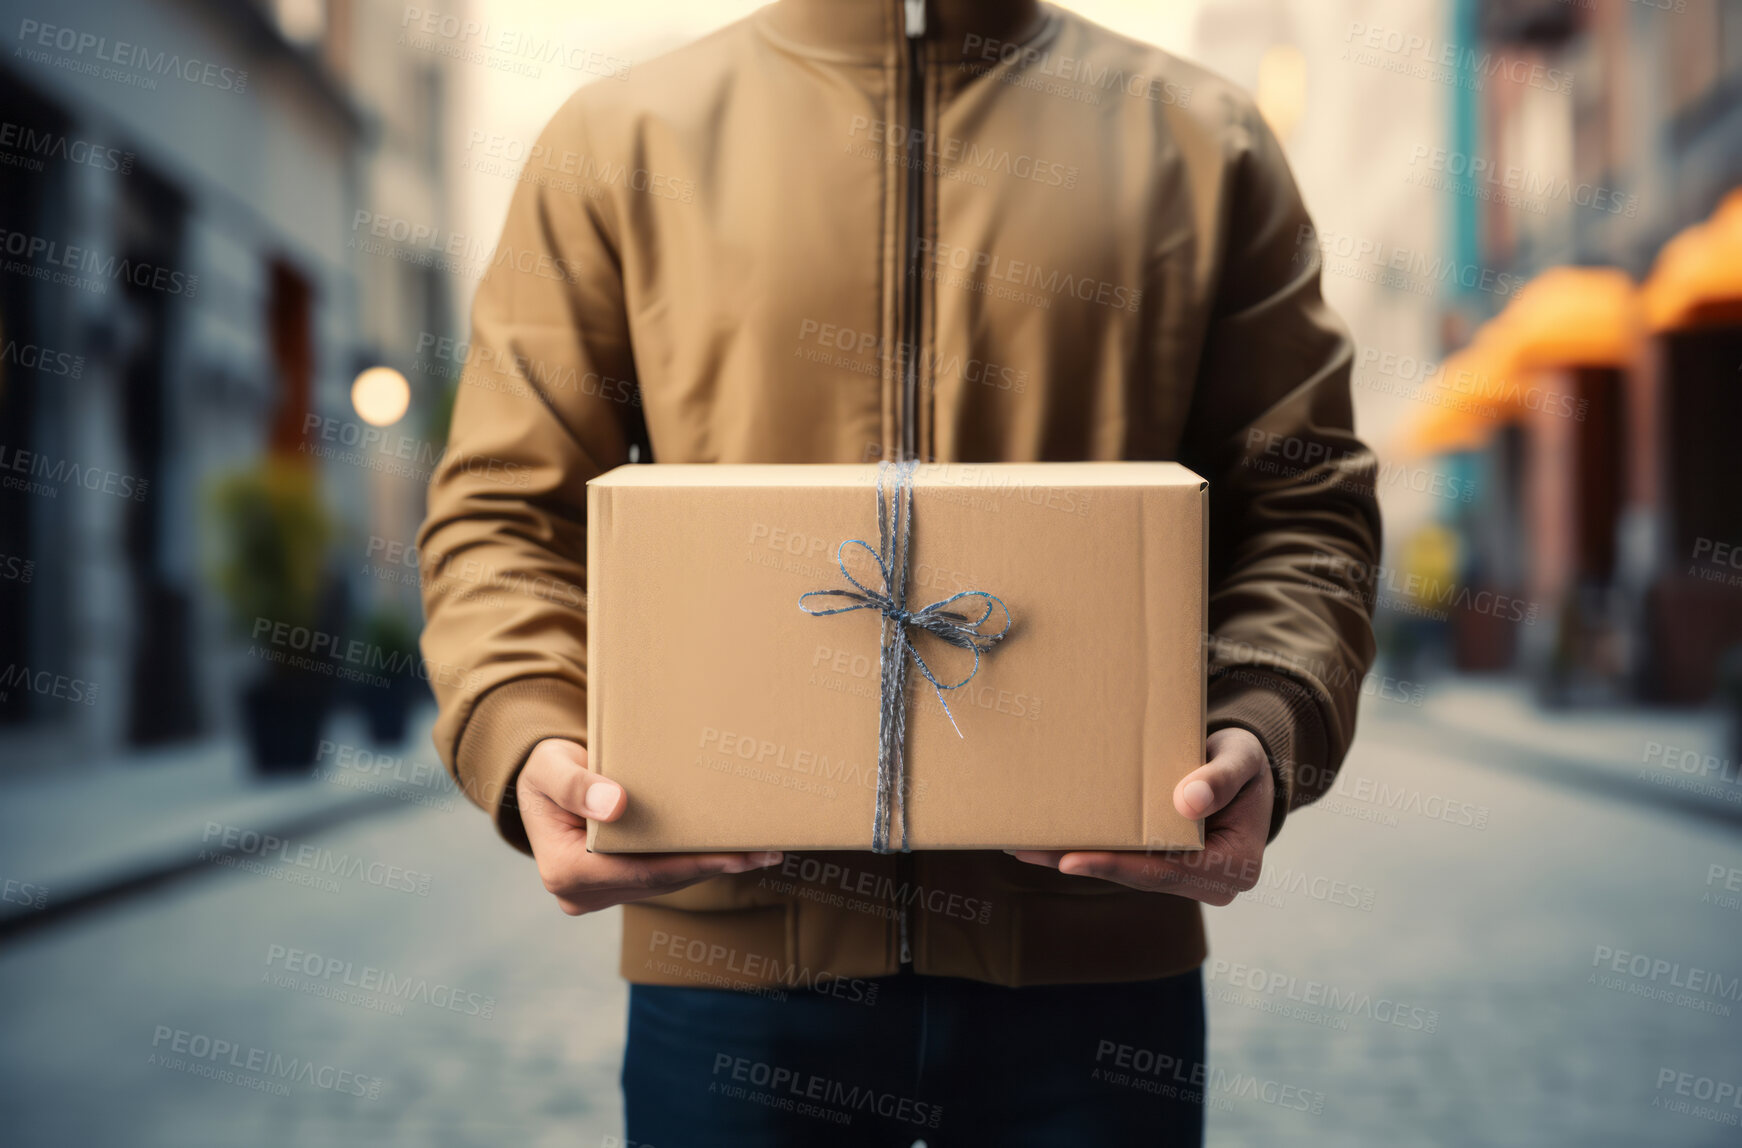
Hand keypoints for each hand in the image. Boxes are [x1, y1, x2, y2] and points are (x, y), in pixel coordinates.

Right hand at [516, 738, 782, 915]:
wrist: (543, 782)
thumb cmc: (546, 768)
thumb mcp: (551, 766)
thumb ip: (576, 785)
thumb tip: (615, 805)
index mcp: (565, 871)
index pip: (640, 871)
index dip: (689, 863)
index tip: (733, 854)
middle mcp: (583, 893)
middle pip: (660, 881)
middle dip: (714, 866)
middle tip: (766, 851)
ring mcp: (601, 894)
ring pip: (666, 882)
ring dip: (712, 866)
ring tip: (762, 850)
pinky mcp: (618, 886)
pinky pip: (663, 876)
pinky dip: (697, 861)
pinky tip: (734, 850)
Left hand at [1007, 727, 1273, 904]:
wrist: (1244, 768)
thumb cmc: (1244, 759)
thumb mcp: (1241, 758)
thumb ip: (1221, 777)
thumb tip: (1187, 802)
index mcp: (1236, 866)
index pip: (1167, 871)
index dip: (1118, 866)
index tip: (1070, 861)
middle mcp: (1210, 883)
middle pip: (1137, 876)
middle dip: (1081, 862)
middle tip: (1027, 850)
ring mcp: (1187, 878)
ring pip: (1125, 871)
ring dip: (1074, 858)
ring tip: (1024, 846)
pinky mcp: (1166, 865)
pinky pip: (1125, 859)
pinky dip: (1089, 848)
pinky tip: (1047, 840)